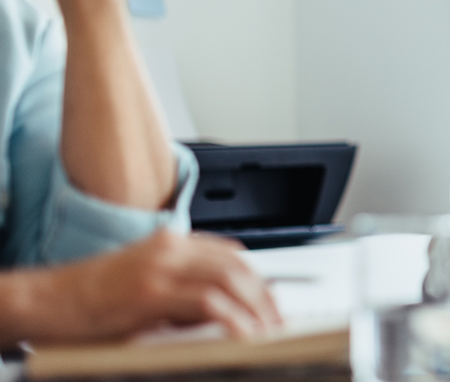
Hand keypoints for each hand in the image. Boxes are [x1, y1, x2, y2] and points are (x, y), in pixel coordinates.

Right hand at [32, 229, 281, 341]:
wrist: (43, 300)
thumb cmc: (88, 299)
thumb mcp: (144, 286)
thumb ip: (181, 292)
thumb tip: (222, 312)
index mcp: (170, 243)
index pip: (231, 254)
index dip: (258, 279)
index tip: (272, 302)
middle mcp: (169, 248)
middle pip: (237, 265)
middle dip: (265, 295)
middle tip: (277, 322)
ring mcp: (159, 268)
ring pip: (229, 279)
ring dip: (255, 307)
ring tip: (267, 332)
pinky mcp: (149, 293)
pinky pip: (206, 302)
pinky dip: (232, 318)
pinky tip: (242, 334)